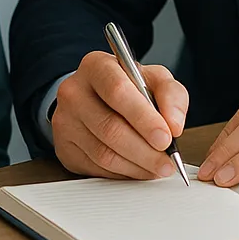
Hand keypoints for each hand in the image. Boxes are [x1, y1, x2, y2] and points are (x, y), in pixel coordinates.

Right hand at [52, 50, 188, 179]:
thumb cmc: (128, 88)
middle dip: (145, 150)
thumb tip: (174, 125)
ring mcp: (65, 121)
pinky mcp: (64, 148)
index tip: (166, 137)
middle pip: (110, 127)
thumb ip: (171, 95)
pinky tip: (138, 169)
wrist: (95, 98)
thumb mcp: (154, 79)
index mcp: (96, 66)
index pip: (117, 91)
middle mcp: (74, 91)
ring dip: (137, 166)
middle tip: (167, 161)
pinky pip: (96, 168)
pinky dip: (123, 173)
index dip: (143, 118)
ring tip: (158, 167)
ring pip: (103, 153)